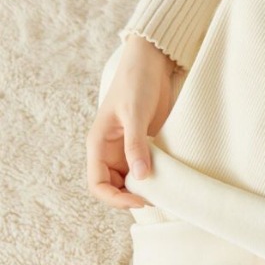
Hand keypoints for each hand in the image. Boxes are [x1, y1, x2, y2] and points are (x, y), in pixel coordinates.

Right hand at [86, 36, 177, 209]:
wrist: (151, 64)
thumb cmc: (136, 83)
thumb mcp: (135, 114)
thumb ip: (136, 145)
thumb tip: (140, 177)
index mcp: (98, 145)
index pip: (98, 184)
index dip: (115, 199)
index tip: (140, 200)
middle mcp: (109, 151)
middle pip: (113, 189)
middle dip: (130, 198)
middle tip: (156, 199)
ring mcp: (125, 150)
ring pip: (129, 183)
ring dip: (142, 191)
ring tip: (162, 192)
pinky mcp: (142, 147)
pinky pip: (143, 171)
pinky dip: (153, 180)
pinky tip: (167, 181)